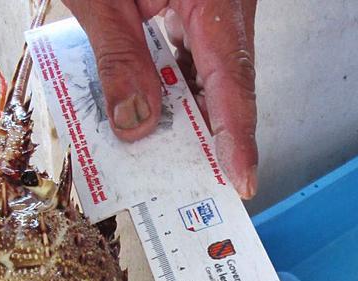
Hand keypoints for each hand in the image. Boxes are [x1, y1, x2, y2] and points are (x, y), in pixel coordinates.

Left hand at [62, 0, 259, 198]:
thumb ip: (117, 55)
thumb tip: (135, 121)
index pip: (232, 75)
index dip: (236, 135)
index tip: (240, 180)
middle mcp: (227, 3)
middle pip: (228, 81)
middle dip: (208, 135)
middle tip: (192, 185)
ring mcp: (217, 6)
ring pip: (212, 71)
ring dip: (186, 112)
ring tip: (164, 156)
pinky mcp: (200, 7)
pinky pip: (195, 53)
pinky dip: (174, 85)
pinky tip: (153, 113)